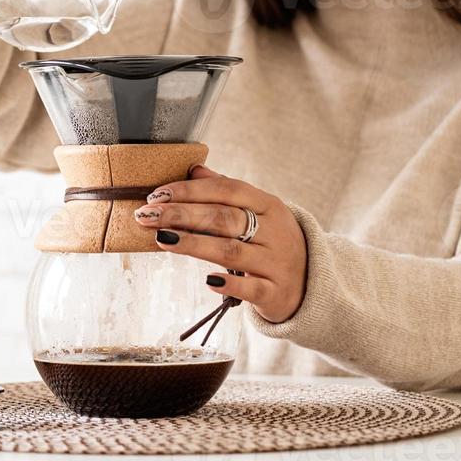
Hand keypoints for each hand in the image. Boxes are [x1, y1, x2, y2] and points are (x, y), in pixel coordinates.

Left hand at [133, 164, 307, 323]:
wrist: (313, 283)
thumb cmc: (273, 242)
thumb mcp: (259, 213)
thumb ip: (226, 192)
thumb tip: (194, 169)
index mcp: (269, 205)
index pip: (227, 190)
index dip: (191, 190)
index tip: (157, 194)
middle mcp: (275, 231)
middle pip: (224, 218)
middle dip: (181, 215)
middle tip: (147, 216)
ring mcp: (277, 262)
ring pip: (232, 251)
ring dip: (194, 244)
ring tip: (162, 239)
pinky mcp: (276, 292)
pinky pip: (251, 288)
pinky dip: (230, 283)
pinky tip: (208, 280)